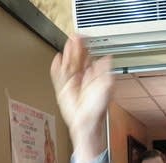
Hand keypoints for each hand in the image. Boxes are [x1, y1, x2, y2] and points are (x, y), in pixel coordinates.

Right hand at [50, 35, 112, 162]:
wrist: (87, 122)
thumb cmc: (97, 109)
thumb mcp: (107, 86)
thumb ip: (106, 71)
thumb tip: (108, 58)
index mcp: (93, 77)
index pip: (88, 58)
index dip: (86, 48)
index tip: (85, 38)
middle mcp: (82, 78)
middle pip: (77, 59)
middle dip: (75, 48)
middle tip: (75, 37)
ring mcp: (71, 83)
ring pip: (68, 64)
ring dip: (68, 54)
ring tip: (68, 44)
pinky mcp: (62, 89)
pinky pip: (58, 76)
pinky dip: (57, 67)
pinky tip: (57, 59)